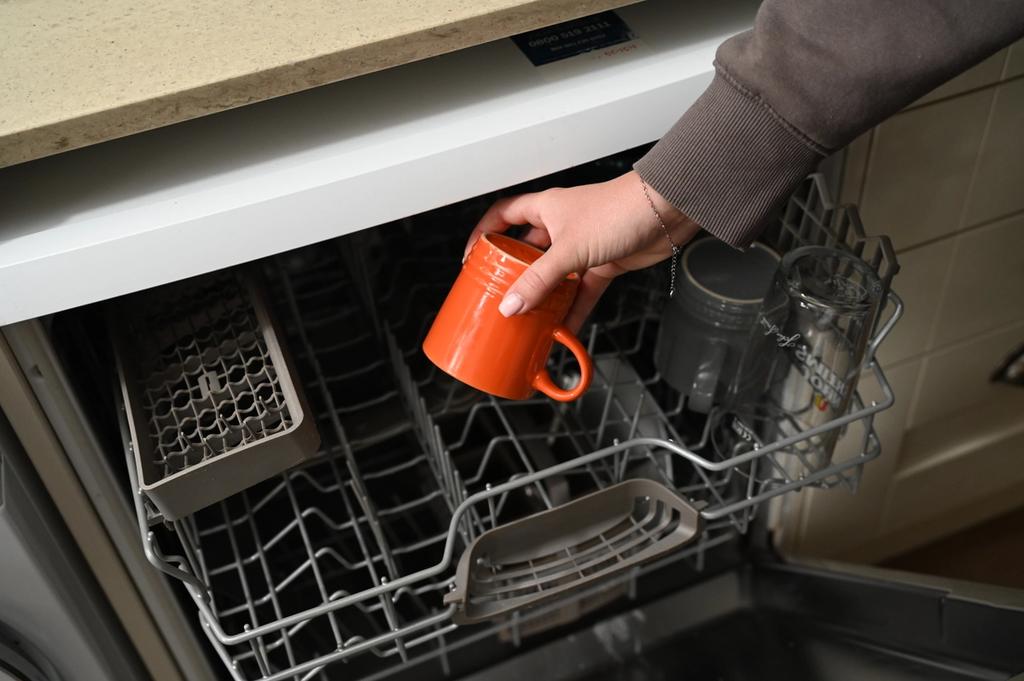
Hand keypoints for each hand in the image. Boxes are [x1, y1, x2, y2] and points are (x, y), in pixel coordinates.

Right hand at [464, 170, 700, 332]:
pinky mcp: (604, 264)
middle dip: (515, 273)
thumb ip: (539, 280)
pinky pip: (580, 292)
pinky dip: (572, 310)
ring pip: (555, 275)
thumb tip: (511, 304)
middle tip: (499, 295)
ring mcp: (583, 246)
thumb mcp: (569, 249)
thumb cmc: (620, 210)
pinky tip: (563, 328)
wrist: (666, 213)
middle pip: (528, 250)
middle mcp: (562, 226)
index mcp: (546, 208)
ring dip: (544, 296)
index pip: (505, 214)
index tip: (473, 255)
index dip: (485, 231)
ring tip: (528, 318)